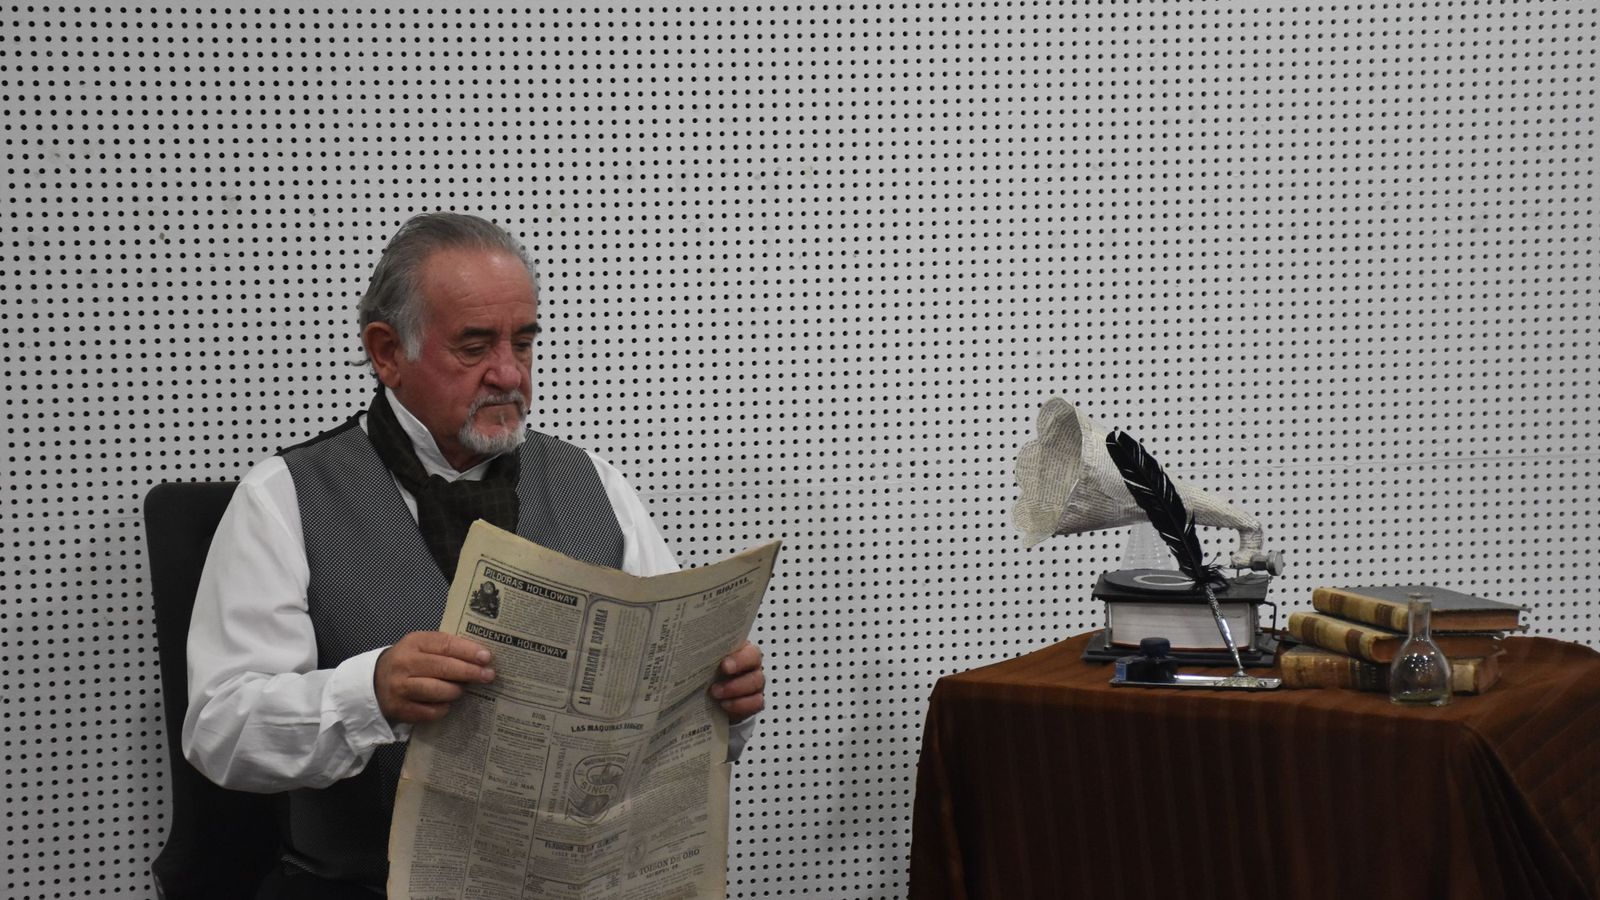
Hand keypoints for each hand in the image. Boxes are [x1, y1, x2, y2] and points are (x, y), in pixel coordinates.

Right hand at [375, 631, 495, 723]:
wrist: (373, 683)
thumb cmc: (408, 662)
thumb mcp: (421, 647)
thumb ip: (445, 649)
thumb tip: (480, 658)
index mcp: (413, 643)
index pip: (445, 644)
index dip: (468, 651)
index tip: (487, 657)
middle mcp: (404, 664)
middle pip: (444, 668)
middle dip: (470, 672)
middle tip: (488, 676)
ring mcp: (400, 688)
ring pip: (438, 691)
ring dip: (456, 691)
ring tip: (462, 690)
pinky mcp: (399, 709)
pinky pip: (430, 712)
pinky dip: (443, 708)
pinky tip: (446, 704)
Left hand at [709, 640, 764, 723]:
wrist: (710, 699)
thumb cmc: (708, 676)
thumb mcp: (704, 664)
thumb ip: (703, 655)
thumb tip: (686, 650)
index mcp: (740, 650)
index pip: (748, 649)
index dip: (739, 657)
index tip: (723, 665)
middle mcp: (750, 664)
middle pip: (755, 663)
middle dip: (736, 673)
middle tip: (715, 686)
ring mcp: (754, 682)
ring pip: (756, 682)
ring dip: (735, 690)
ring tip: (715, 694)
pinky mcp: (755, 700)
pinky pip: (757, 702)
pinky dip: (740, 705)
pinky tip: (725, 705)